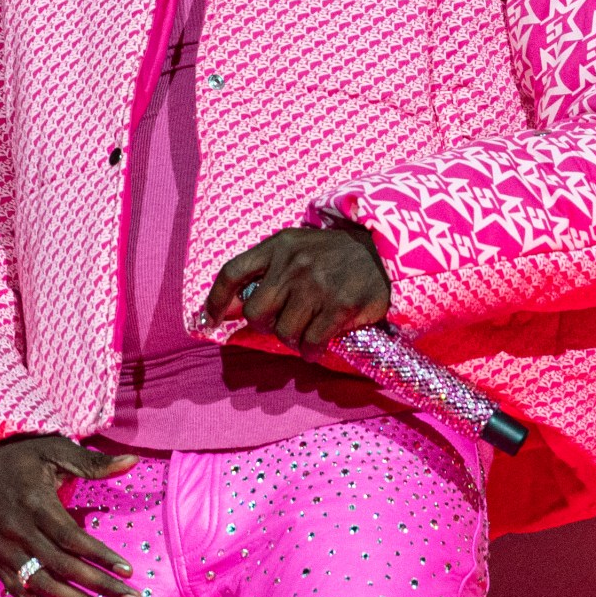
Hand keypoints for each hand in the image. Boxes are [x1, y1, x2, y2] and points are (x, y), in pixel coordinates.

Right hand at [0, 435, 140, 596]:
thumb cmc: (14, 458)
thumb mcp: (52, 449)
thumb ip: (91, 462)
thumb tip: (133, 462)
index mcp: (33, 504)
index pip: (71, 538)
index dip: (100, 556)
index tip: (128, 571)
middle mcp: (17, 533)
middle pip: (62, 568)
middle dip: (99, 587)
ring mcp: (4, 554)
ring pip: (44, 588)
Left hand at [204, 222, 390, 349]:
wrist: (384, 251)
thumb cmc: (333, 255)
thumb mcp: (296, 248)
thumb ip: (266, 271)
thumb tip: (231, 308)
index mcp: (279, 246)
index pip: (233, 273)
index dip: (216, 301)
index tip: (211, 321)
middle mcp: (294, 263)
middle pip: (256, 313)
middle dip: (266, 326)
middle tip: (284, 322)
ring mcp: (317, 285)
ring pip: (284, 332)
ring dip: (293, 339)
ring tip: (307, 331)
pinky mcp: (340, 306)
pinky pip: (311, 343)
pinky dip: (311, 350)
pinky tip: (318, 345)